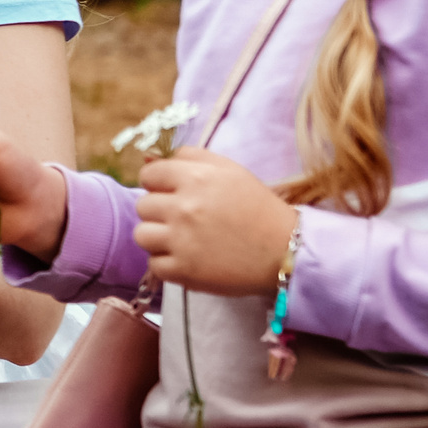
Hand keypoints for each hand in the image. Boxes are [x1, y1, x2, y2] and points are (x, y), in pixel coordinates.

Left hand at [133, 147, 298, 295]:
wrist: (285, 250)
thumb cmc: (257, 207)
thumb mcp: (229, 170)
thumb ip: (189, 157)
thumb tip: (148, 157)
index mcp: (195, 178)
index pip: (149, 174)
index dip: (158, 183)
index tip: (172, 193)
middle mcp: (183, 207)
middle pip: (143, 205)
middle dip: (159, 211)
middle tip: (183, 219)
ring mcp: (181, 241)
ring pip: (141, 235)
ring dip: (158, 237)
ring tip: (181, 240)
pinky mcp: (183, 271)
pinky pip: (153, 264)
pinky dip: (167, 263)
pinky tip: (187, 258)